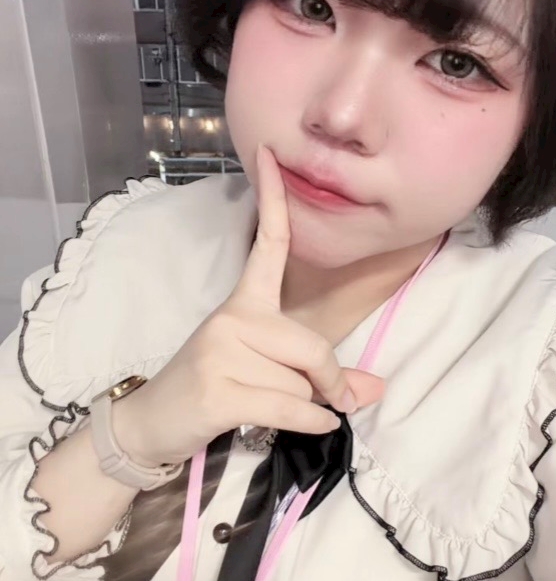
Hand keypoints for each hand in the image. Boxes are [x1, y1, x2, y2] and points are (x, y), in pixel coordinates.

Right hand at [113, 146, 384, 468]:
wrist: (154, 422)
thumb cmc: (218, 388)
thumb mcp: (270, 373)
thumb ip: (324, 376)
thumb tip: (377, 389)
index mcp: (245, 302)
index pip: (267, 244)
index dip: (273, 199)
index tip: (270, 154)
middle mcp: (234, 317)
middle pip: (312, 346)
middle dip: (328, 383)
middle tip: (318, 400)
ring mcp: (222, 351)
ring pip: (301, 385)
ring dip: (305, 408)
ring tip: (267, 407)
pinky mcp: (219, 390)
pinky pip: (291, 407)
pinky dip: (312, 423)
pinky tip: (315, 426)